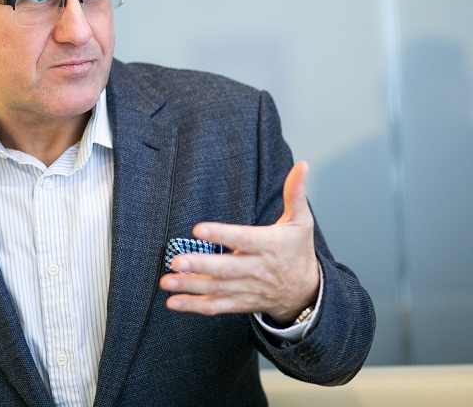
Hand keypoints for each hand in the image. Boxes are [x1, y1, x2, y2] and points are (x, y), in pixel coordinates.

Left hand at [160, 161, 319, 324]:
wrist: (305, 291)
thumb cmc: (298, 251)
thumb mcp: (301, 221)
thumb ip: (296, 193)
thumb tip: (302, 165)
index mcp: (269, 246)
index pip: (243, 239)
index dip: (222, 234)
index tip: (199, 229)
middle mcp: (256, 269)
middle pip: (226, 269)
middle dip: (201, 266)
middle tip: (177, 261)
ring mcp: (246, 288)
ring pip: (216, 289)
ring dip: (190, 286)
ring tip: (166, 280)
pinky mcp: (239, 302)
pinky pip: (215, 306)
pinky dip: (194, 306)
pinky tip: (172, 302)